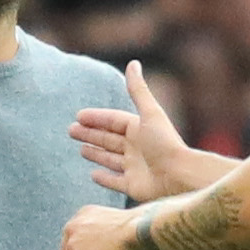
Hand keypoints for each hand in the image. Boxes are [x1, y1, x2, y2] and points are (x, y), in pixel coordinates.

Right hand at [70, 61, 194, 202]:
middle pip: (109, 139)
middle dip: (90, 134)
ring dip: (96, 153)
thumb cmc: (164, 143)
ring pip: (110, 159)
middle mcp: (137, 148)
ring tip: (81, 149)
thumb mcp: (149, 113)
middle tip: (71, 131)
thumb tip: (133, 63)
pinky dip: (104, 178)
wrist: (178, 176)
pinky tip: (92, 174)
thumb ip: (138, 90)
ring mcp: (135, 168)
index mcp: (140, 129)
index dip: (96, 118)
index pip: (113, 121)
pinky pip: (115, 181)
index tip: (78, 116)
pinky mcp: (133, 187)